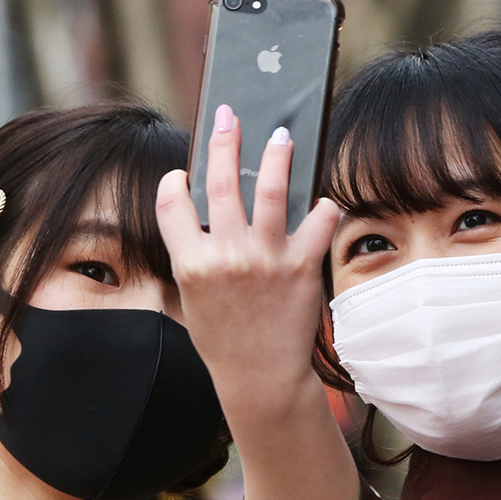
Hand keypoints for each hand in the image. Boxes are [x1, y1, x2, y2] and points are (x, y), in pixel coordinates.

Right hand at [156, 105, 359, 499]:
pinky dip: (324, 211)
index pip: (173, 205)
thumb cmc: (225, 346)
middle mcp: (224, 255)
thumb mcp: (194, 304)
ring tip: (282, 136)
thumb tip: (203, 227)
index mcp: (190, 263)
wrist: (261, 384)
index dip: (176, 184)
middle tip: (228, 115)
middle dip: (222, 142)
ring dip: (275, 158)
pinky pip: (316, 226)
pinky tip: (327, 200)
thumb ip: (196, 261)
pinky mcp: (300, 269)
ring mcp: (264, 259)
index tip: (183, 172)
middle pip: (219, 184)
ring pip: (269, 191)